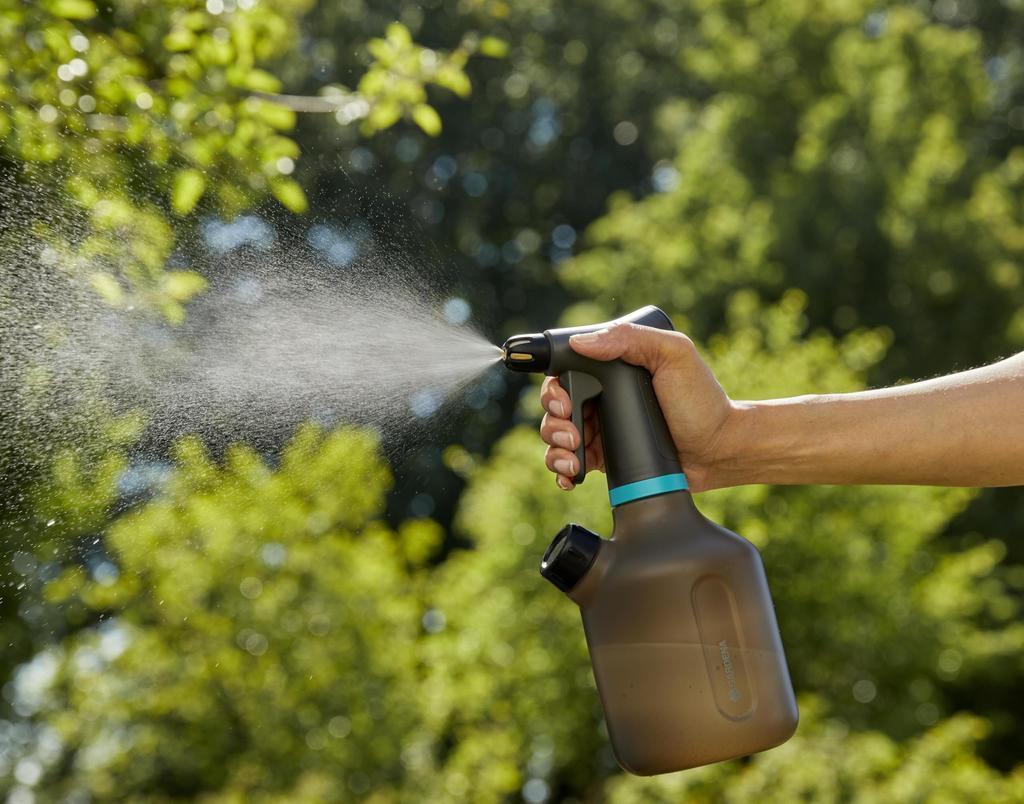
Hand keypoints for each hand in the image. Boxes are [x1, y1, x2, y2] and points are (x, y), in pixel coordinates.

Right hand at [539, 322, 736, 492]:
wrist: (720, 450)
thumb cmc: (702, 400)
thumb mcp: (673, 355)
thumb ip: (631, 339)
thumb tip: (581, 341)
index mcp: (612, 372)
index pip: (565, 375)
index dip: (554, 390)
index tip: (565, 403)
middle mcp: (602, 400)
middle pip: (554, 409)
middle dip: (552, 423)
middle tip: (572, 432)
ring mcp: (602, 432)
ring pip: (557, 439)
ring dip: (555, 450)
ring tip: (574, 458)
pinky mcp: (606, 461)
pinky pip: (571, 466)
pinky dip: (562, 473)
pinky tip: (572, 476)